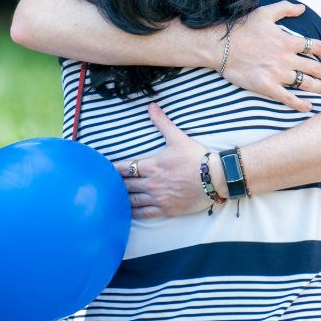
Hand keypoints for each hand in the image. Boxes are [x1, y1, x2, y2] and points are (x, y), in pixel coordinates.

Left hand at [113, 103, 216, 218]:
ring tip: (113, 199)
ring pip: (132, 201)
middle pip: (126, 185)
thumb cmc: (196, 157)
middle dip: (116, 185)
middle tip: (106, 185)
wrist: (214, 177)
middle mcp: (151, 183)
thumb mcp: (178, 137)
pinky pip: (144, 214)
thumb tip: (151, 106)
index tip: (105, 170)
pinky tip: (127, 213)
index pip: (125, 168)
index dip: (113, 170)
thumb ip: (162, 122)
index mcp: (151, 166)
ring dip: (122, 199)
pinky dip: (133, 214)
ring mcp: (158, 198)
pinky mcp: (166, 209)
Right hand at [222, 2, 320, 111]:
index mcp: (287, 41)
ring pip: (306, 83)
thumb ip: (285, 8)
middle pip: (314, 68)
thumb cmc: (241, 28)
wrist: (221, 47)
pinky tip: (309, 106)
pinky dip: (301, 104)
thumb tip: (302, 8)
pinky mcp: (267, 87)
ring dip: (319, 88)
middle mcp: (286, 58)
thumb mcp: (265, 12)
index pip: (314, 46)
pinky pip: (289, 98)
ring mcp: (278, 74)